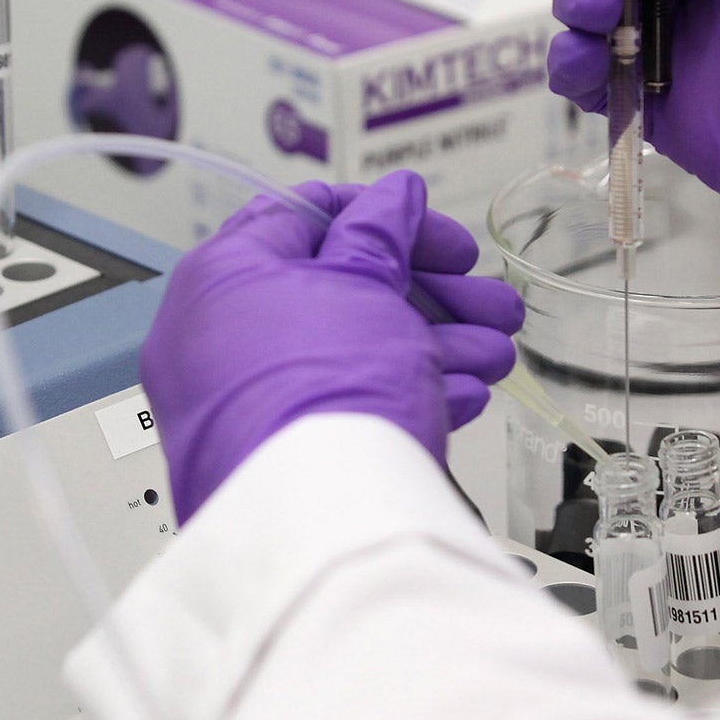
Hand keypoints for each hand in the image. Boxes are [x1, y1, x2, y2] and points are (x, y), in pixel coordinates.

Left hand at [141, 172, 524, 521]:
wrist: (314, 523)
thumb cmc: (320, 391)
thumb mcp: (364, 284)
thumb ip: (380, 233)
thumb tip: (392, 196)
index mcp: (223, 278)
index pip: (302, 216)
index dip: (383, 216)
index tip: (439, 238)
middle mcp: (222, 339)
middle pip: (340, 291)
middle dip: (431, 295)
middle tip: (489, 303)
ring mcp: (247, 403)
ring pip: (353, 354)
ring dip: (435, 346)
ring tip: (496, 355)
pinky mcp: (279, 457)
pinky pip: (345, 409)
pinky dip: (404, 395)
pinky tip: (462, 396)